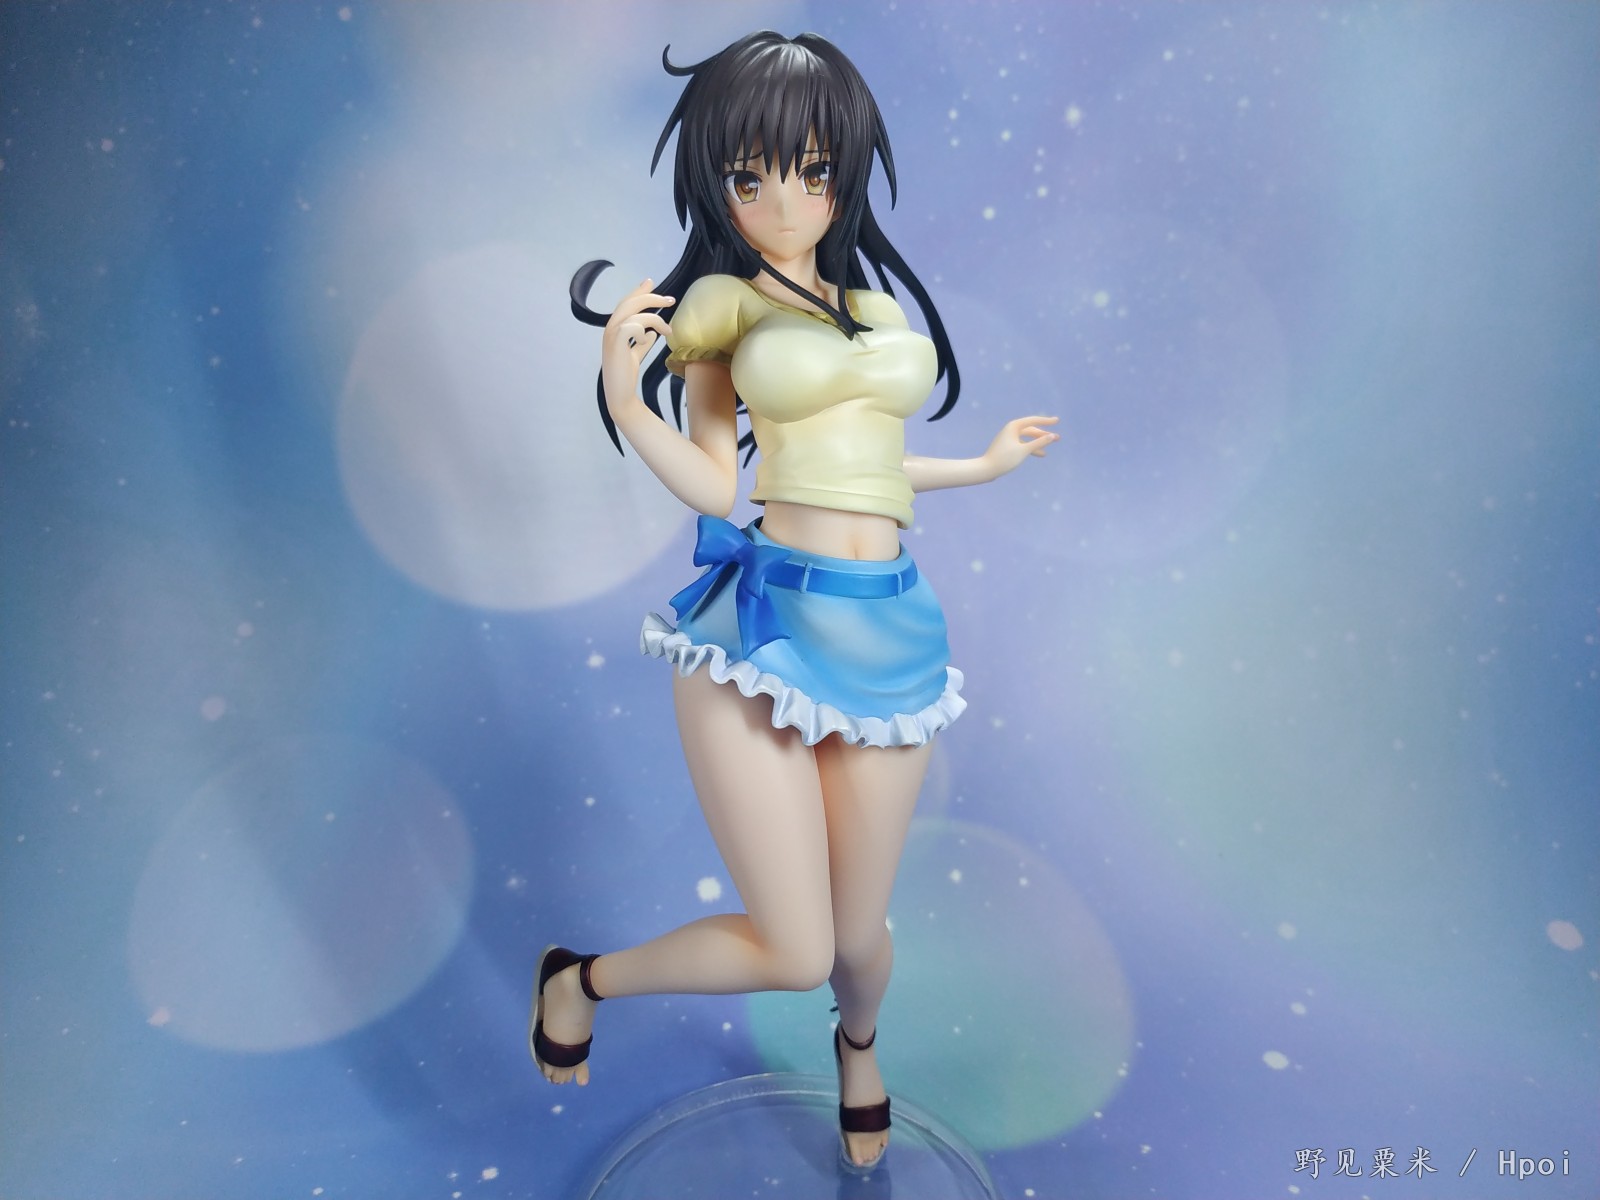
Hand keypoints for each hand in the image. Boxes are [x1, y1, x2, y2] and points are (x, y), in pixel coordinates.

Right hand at [601, 278, 674, 417]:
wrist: (621, 395)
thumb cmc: (626, 376)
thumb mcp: (635, 356)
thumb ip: (641, 343)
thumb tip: (652, 334)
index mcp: (615, 328)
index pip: (627, 303)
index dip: (638, 291)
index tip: (651, 281)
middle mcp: (610, 328)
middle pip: (630, 302)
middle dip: (651, 298)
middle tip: (671, 300)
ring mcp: (611, 336)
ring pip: (634, 314)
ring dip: (655, 319)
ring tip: (668, 331)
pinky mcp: (616, 345)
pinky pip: (631, 327)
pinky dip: (642, 331)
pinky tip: (648, 340)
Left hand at [982, 415, 1059, 477]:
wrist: (986, 469)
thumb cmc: (1005, 459)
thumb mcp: (1024, 450)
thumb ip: (1039, 442)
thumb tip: (1053, 436)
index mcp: (1014, 426)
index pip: (1033, 420)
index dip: (1046, 421)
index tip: (1057, 421)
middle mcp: (1010, 429)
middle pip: (1031, 429)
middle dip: (1044, 433)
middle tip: (1058, 438)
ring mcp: (1008, 437)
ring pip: (1027, 437)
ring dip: (1039, 441)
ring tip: (1051, 444)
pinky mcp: (1007, 446)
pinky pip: (1022, 444)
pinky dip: (1031, 447)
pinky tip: (1041, 454)